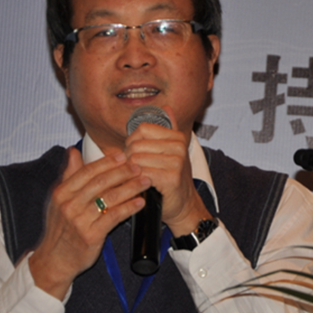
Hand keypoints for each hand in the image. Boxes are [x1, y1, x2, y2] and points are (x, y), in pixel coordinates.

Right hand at [28, 147, 150, 299]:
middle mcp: (69, 205)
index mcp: (61, 193)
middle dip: (122, 172)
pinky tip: (139, 202)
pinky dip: (129, 208)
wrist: (55, 260)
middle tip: (138, 167)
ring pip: (109, 198)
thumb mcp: (58, 201)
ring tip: (144, 182)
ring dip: (130, 188)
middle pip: (100, 182)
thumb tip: (73, 152)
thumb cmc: (60, 229)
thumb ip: (68, 176)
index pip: (87, 171)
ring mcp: (80, 221)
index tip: (123, 157)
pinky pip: (114, 217)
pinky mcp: (91, 236)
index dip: (107, 163)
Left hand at [124, 106, 211, 236]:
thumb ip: (168, 128)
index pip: (142, 129)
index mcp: (177, 137)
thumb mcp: (172, 151)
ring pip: (137, 159)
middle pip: (137, 144)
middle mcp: (179, 147)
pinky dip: (137, 181)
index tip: (133, 153)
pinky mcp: (172, 178)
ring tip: (136, 177)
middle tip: (133, 169)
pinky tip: (141, 185)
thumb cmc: (173, 179)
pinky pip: (142, 174)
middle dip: (128, 158)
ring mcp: (177, 162)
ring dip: (131, 171)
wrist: (184, 205)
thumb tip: (166, 107)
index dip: (131, 141)